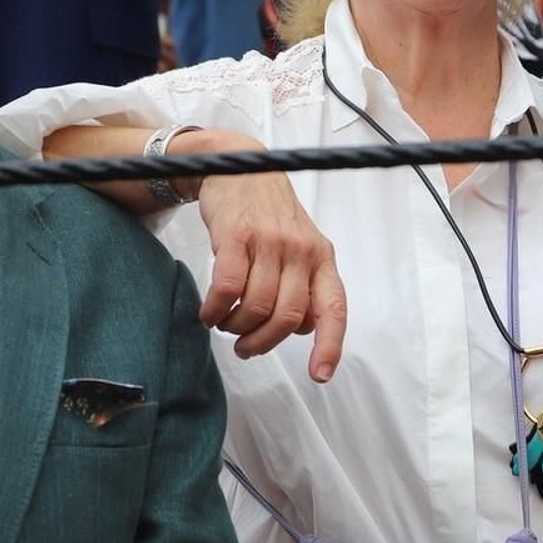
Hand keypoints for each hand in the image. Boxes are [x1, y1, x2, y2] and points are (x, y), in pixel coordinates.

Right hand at [190, 134, 346, 382]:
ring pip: (256, 307)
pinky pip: (227, 289)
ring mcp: (269, 241)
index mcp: (322, 257)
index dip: (329, 346)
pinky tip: (209, 312)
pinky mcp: (237, 235)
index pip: (333, 308)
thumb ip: (305, 286)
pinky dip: (215, 310)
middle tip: (244, 347)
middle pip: (286, 317)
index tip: (319, 376)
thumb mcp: (299, 246)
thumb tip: (303, 329)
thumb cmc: (269, 214)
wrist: (240, 166)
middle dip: (262, 343)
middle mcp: (301, 250)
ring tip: (224, 324)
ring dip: (235, 327)